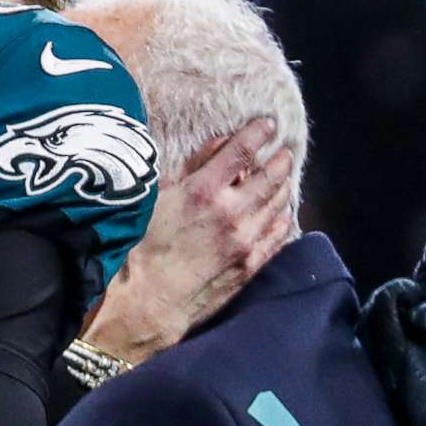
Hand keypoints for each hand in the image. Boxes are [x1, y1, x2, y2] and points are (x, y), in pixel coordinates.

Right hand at [80, 119, 292, 364]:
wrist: (147, 302)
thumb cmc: (141, 247)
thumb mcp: (158, 197)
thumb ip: (191, 168)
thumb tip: (218, 146)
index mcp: (203, 190)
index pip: (242, 150)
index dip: (258, 132)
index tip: (268, 124)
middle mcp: (232, 212)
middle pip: (270, 176)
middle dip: (280, 159)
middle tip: (284, 151)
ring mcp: (246, 240)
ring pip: (278, 204)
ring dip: (283, 186)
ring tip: (284, 177)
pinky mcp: (251, 264)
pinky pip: (278, 235)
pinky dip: (283, 218)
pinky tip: (282, 212)